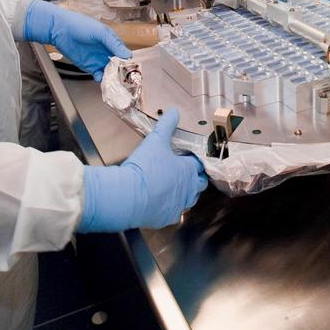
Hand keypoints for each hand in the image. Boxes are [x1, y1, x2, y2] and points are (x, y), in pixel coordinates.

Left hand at [23, 0, 129, 80]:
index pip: (124, 54)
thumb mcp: (100, 32)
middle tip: (124, 81)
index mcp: (111, 42)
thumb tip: (128, 55)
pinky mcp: (89, 66)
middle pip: (118, 65)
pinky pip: (98, 75)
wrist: (59, 30)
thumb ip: (114, 44)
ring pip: (109, 72)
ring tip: (114, 83)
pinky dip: (101, 79)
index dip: (128, 63)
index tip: (131, 71)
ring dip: (112, 78)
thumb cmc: (80, 25)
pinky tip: (101, 80)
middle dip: (121, 73)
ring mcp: (98, 59)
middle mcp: (106, 51)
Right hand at [78, 108, 208, 231]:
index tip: (190, 157)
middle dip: (195, 177)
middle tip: (185, 172)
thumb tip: (174, 111)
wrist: (128, 196)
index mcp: (188, 170)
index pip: (200, 164)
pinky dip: (170, 206)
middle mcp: (188, 189)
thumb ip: (166, 124)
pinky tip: (161, 201)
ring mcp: (179, 205)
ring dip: (185, 192)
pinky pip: (174, 212)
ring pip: (189, 199)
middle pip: (200, 183)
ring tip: (174, 186)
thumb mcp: (155, 140)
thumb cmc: (144, 168)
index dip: (195, 159)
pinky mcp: (167, 218)